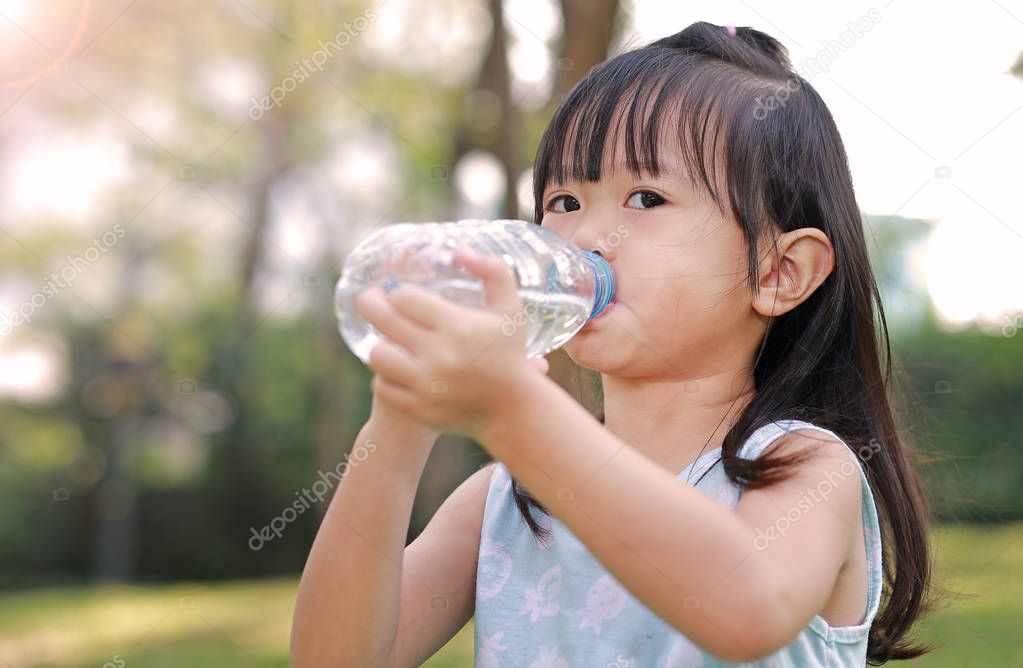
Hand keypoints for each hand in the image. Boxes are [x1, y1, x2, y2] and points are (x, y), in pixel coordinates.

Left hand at [354, 248, 548, 436]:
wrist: (512, 408)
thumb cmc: (509, 353)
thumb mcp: (510, 308)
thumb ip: (493, 270)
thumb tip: (461, 251)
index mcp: (458, 327)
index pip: (405, 298)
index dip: (397, 292)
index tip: (400, 294)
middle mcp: (439, 355)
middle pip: (384, 320)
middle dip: (371, 303)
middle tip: (370, 299)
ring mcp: (426, 385)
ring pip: (377, 355)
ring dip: (379, 342)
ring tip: (386, 337)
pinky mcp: (418, 408)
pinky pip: (382, 385)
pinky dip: (384, 374)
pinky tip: (394, 365)